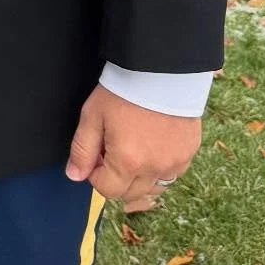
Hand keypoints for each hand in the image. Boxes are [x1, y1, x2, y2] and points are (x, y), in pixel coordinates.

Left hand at [64, 84, 201, 203]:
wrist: (160, 71)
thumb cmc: (123, 91)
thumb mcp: (92, 116)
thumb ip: (82, 149)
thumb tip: (75, 175)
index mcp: (128, 161)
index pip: (107, 190)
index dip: (95, 175)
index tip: (95, 155)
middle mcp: (154, 168)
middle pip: (130, 193)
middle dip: (116, 179)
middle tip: (111, 150)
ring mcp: (175, 162)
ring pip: (153, 187)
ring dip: (139, 177)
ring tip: (132, 149)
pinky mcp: (189, 153)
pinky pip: (172, 173)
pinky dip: (159, 168)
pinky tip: (151, 146)